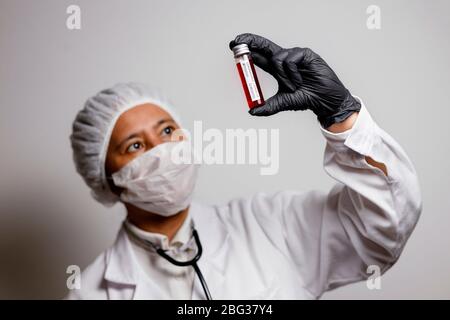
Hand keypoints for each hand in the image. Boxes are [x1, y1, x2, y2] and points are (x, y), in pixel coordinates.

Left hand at [229, 33, 360, 127]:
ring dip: (282, 76)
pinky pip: (290, 60)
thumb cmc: (306, 99)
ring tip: (293, 86)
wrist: (324, 101)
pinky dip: (292, 73)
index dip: (246, 50)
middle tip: (238, 41)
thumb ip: (268, 107)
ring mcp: (294, 55)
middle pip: (264, 46)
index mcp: (277, 68)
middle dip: (250, 42)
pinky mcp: (305, 54)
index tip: (233, 45)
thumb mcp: (283, 103)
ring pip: (277, 58)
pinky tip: (300, 81)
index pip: (259, 56)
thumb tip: (252, 111)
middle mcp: (284, 59)